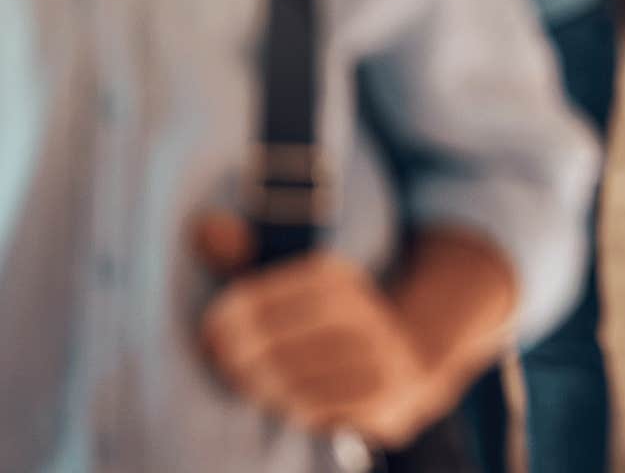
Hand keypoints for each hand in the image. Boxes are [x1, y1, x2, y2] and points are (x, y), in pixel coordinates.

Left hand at [194, 213, 455, 446]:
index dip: (225, 321)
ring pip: (295, 381)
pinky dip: (297, 408)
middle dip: (241, 360)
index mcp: (335, 278)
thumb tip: (202, 225)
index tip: (209, 336)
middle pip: (274, 346)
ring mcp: (378, 356)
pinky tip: (290, 399)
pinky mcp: (385, 395)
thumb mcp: (293, 283)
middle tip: (227, 367)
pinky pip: (321, 409)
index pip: (261, 299)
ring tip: (255, 383)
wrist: (411, 358)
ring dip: (265, 387)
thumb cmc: (326, 322)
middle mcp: (362, 312)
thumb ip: (244, 256)